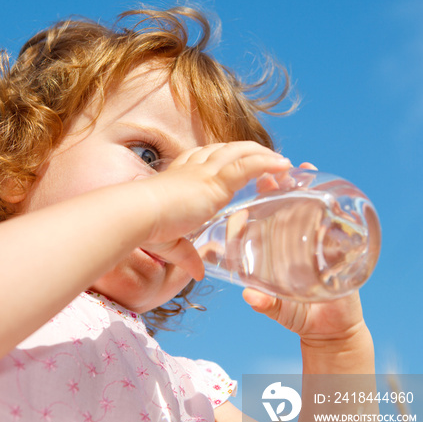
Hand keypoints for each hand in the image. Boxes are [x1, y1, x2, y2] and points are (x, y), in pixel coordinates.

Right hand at [138, 141, 291, 280]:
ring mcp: (206, 171)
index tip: (238, 164)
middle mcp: (195, 167)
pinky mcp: (216, 180)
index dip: (224, 158)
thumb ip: (187, 256)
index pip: (207, 158)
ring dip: (263, 154)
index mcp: (182, 175)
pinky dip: (267, 162)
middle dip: (249, 151)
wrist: (140, 215)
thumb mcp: (171, 244)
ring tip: (281, 162)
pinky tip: (282, 165)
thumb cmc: (148, 228)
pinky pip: (248, 165)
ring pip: (241, 152)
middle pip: (227, 149)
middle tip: (268, 161)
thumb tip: (198, 273)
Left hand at [243, 160, 367, 347]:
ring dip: (307, 188)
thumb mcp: (280, 310)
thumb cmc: (299, 316)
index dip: (257, 201)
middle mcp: (293, 240)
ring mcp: (316, 241)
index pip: (263, 218)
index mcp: (275, 249)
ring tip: (305, 172)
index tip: (257, 184)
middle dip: (282, 187)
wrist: (331, 331)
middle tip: (279, 173)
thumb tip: (250, 296)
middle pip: (285, 206)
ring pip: (310, 209)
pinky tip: (334, 195)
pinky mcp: (339, 249)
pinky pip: (337, 223)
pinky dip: (336, 207)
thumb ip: (266, 303)